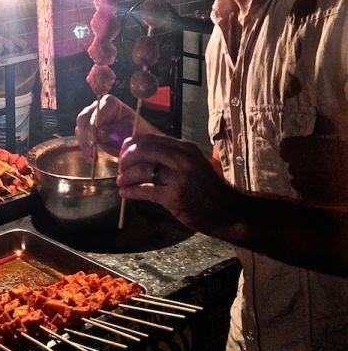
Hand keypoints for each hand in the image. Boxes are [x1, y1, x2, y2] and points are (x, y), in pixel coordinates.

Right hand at [75, 94, 159, 159]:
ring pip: (80, 127)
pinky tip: (91, 156)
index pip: (97, 111)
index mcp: (110, 102)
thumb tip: (99, 133)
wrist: (133, 140)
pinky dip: (84, 147)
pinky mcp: (86, 128)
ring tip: (92, 155)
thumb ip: (116, 130)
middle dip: (87, 134)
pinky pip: (80, 136)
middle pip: (84, 118)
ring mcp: (90, 116)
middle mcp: (97, 106)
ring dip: (84, 142)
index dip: (94, 125)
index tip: (96, 139)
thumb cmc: (134, 132)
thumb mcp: (129, 131)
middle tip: (92, 148)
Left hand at [118, 133, 239, 234]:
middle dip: (126, 158)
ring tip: (120, 182)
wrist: (229, 211)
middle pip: (143, 150)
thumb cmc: (208, 188)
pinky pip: (146, 190)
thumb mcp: (194, 164)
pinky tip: (125, 193)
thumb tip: (140, 151)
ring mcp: (179, 177)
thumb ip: (172, 156)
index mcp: (185, 148)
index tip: (123, 152)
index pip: (151, 139)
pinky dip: (131, 191)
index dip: (132, 144)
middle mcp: (182, 159)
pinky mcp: (175, 197)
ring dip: (126, 176)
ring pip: (142, 169)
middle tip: (120, 168)